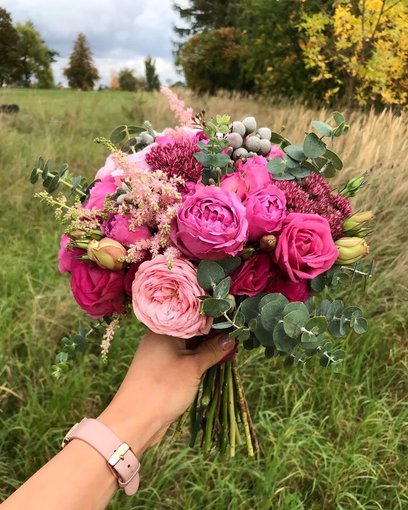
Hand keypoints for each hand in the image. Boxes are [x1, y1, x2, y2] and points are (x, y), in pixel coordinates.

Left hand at [98, 331, 234, 456]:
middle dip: (212, 335)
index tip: (233, 323)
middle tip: (235, 338)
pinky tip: (212, 362)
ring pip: (187, 346)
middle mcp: (159, 338)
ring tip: (228, 349)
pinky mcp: (160, 370)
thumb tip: (230, 338)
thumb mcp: (193, 367)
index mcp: (163, 329)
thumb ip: (212, 350)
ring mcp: (158, 354)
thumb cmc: (163, 388)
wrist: (135, 420)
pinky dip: (196, 360)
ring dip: (205, 349)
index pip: (192, 316)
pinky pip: (182, 358)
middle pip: (190, 330)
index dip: (213, 319)